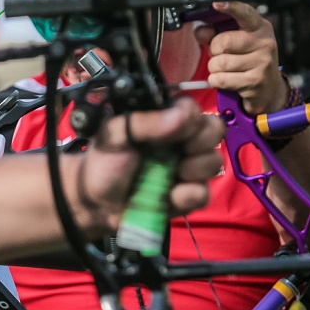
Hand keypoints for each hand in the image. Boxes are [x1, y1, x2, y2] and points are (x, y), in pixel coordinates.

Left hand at [78, 97, 222, 230]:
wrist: (94, 200)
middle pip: (215, 131)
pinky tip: (169, 195)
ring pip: (213, 162)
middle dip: (200, 142)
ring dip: (194, 169)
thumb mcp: (115, 134)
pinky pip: (203, 194)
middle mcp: (182, 141)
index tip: (173, 131)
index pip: (194, 109)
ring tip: (170, 174)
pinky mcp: (188, 195)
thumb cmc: (104, 160)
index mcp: (164, 120)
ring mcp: (187, 168)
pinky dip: (187, 195)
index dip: (191, 119)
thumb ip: (145, 122)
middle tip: (180, 152)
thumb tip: (181, 116)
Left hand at [194, 1, 288, 114]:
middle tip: (221, 55)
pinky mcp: (256, 81)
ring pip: (220, 62)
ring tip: (227, 69)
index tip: (216, 4)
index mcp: (260, 27)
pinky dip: (216, 80)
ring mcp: (263, 62)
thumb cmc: (247, 59)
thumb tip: (200, 31)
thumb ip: (214, 33)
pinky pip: (221, 79)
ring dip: (215, 68)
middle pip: (223, 42)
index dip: (230, 7)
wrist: (268, 87)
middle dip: (214, 50)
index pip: (245, 13)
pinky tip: (227, 79)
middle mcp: (265, 42)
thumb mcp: (234, 42)